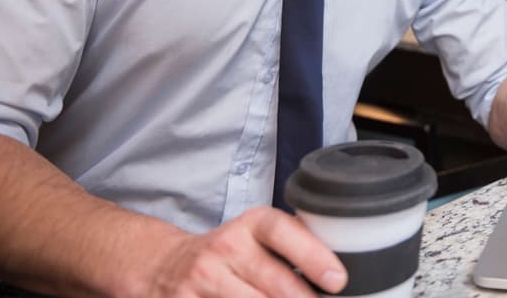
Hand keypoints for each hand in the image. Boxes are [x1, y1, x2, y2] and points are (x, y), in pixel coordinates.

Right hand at [146, 206, 346, 297]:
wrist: (164, 266)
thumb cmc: (228, 253)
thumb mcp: (255, 236)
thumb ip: (293, 243)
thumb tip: (342, 264)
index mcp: (249, 224)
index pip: (282, 231)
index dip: (313, 255)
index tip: (338, 280)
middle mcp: (224, 247)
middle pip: (275, 282)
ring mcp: (202, 279)